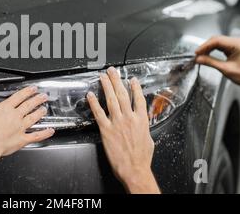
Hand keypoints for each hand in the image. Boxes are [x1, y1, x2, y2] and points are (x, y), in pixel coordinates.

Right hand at [0, 86, 54, 159]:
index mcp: (5, 108)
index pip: (19, 97)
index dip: (27, 91)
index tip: (33, 89)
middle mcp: (15, 116)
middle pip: (29, 105)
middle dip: (37, 99)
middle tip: (43, 96)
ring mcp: (20, 127)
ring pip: (33, 117)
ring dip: (40, 112)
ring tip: (45, 109)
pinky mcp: (22, 138)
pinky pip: (36, 135)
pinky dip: (44, 133)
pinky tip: (50, 130)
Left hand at [87, 67, 159, 193]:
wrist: (134, 169)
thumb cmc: (142, 157)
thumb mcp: (148, 138)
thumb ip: (143, 127)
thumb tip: (140, 122)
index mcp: (141, 120)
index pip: (138, 99)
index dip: (135, 87)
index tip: (132, 79)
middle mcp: (129, 118)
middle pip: (123, 94)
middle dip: (116, 80)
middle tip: (112, 71)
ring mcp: (117, 123)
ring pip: (111, 100)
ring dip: (106, 86)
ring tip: (102, 77)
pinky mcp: (106, 130)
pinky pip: (99, 113)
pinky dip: (94, 103)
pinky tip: (91, 95)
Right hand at [195, 36, 239, 87]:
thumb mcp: (225, 69)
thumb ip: (210, 62)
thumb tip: (198, 59)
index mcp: (236, 44)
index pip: (216, 41)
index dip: (204, 46)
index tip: (197, 52)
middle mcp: (236, 41)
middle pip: (215, 40)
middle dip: (205, 47)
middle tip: (197, 55)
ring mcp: (234, 44)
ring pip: (216, 42)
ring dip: (208, 48)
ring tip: (201, 56)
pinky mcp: (232, 47)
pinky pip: (219, 46)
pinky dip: (212, 50)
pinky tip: (207, 55)